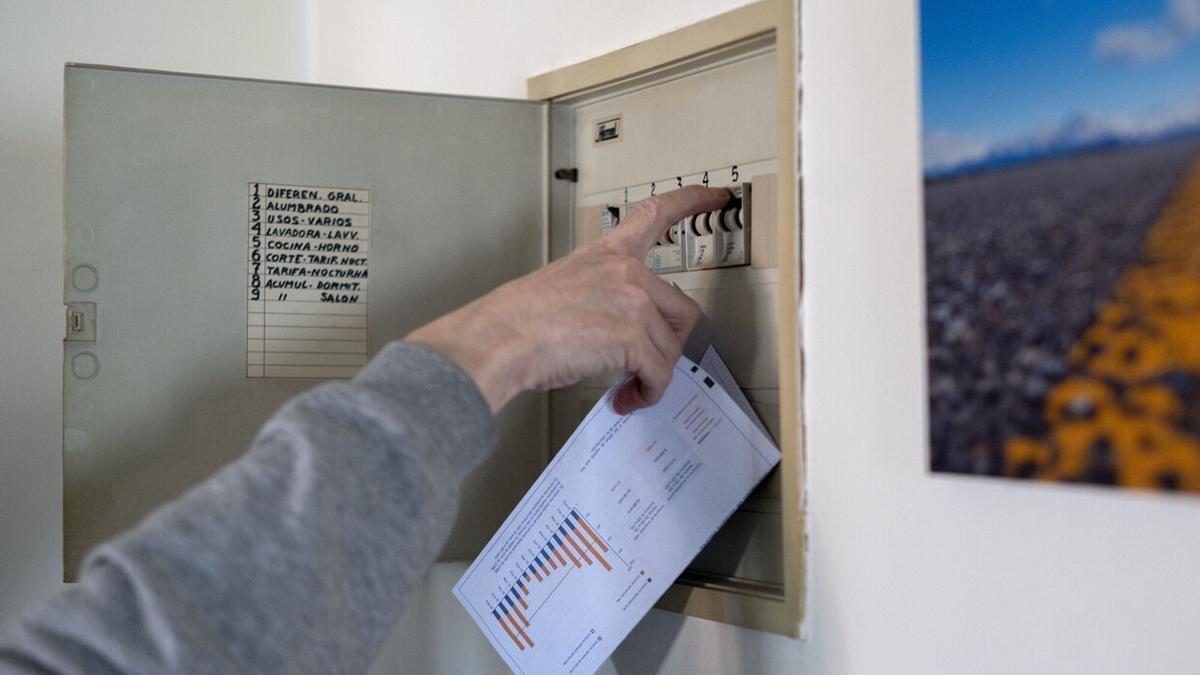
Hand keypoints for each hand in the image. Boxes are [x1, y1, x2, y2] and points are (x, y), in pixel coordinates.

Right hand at [406, 185, 729, 413]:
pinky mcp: (632, 336)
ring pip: (669, 348)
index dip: (691, 201)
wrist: (499, 339)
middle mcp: (625, 272)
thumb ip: (599, 298)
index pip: (655, 215)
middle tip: (647, 366)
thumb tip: (613, 335)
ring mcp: (632, 302)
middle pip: (680, 310)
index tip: (716, 195)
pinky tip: (628, 399)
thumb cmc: (515, 321)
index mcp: (606, 255)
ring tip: (629, 390)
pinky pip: (659, 373)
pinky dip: (648, 393)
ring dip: (653, 376)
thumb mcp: (562, 288)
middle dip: (668, 344)